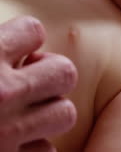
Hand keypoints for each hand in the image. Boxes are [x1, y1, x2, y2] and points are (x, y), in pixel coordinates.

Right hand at [0, 16, 77, 151]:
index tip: (16, 47)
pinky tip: (16, 139)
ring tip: (25, 112)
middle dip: (51, 74)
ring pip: (65, 113)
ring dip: (49, 112)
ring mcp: (7, 131)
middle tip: (28, 80)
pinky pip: (47, 151)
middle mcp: (1, 91)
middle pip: (64, 71)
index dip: (27, 38)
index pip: (34, 29)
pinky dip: (36, 145)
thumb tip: (19, 37)